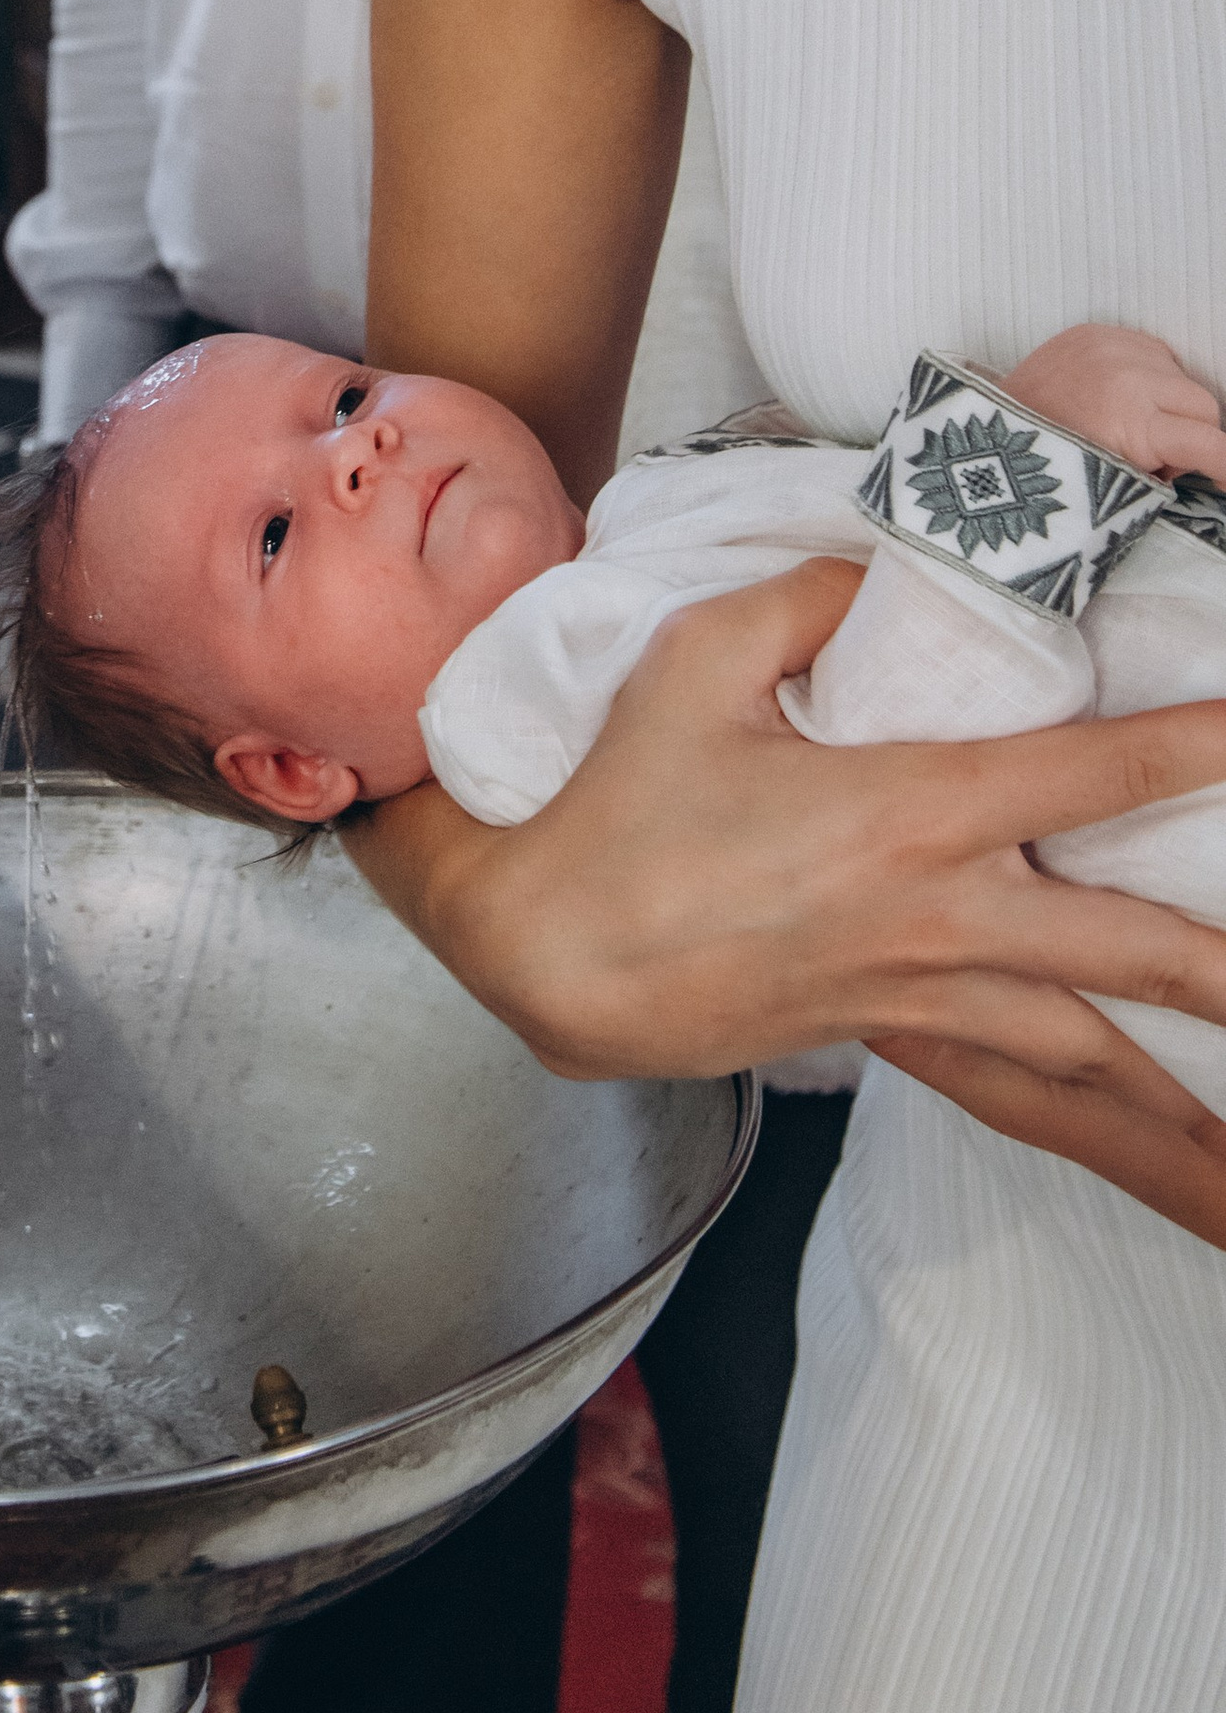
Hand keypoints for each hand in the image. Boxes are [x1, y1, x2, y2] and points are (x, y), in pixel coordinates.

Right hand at [351, 556, 1225, 1245]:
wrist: (553, 955)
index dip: (1197, 745)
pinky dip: (1086, 1113)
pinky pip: (1013, 1085)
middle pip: (1133, 952)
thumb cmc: (619, 806)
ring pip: (1088, 1050)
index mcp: (912, 813)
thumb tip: (876, 573)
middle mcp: (939, 915)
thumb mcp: (695, 660)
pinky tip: (1133, 1139)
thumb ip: (805, 599)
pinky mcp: (884, 1034)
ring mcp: (919, 990)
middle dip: (1225, 971)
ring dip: (1180, 1095)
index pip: (1096, 770)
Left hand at [1008, 324, 1225, 488]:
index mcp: (1132, 420)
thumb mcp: (1114, 481)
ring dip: (1170, 400)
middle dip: (1193, 434)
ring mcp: (1109, 346)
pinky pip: (1151, 350)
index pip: (1208, 441)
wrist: (989, 430)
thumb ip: (1167, 470)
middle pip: (1204, 404)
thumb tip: (1203, 464)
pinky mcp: (1094, 331)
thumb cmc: (1050, 465)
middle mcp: (1127, 374)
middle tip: (1157, 456)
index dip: (1225, 465)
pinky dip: (1148, 374)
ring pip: (1182, 373)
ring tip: (1131, 424)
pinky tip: (1122, 396)